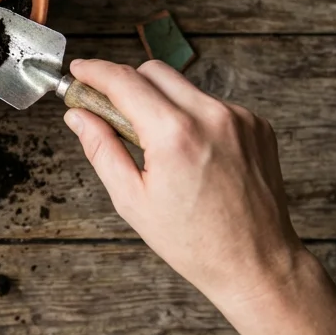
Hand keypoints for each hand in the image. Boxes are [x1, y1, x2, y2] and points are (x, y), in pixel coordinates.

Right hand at [63, 59, 303, 306]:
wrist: (256, 263)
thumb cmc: (193, 241)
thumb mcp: (131, 200)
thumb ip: (101, 149)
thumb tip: (78, 116)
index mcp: (174, 135)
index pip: (125, 81)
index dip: (95, 71)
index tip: (79, 71)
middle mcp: (210, 116)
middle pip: (154, 71)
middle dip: (127, 83)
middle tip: (112, 112)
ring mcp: (239, 118)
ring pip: (184, 87)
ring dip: (162, 103)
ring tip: (159, 147)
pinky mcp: (257, 125)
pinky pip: (212, 105)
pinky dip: (193, 118)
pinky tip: (193, 154)